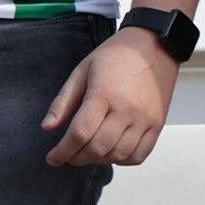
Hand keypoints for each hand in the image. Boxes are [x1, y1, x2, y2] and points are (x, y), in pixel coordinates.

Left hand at [43, 26, 178, 166]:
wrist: (155, 45)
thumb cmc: (117, 55)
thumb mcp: (83, 70)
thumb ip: (63, 101)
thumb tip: (47, 128)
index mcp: (104, 94)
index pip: (80, 133)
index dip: (62, 151)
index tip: (52, 158)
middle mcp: (127, 109)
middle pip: (97, 148)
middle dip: (76, 158)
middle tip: (68, 155)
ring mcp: (145, 118)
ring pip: (117, 155)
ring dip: (98, 160)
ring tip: (89, 151)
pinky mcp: (157, 124)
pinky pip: (139, 155)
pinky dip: (122, 160)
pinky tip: (112, 150)